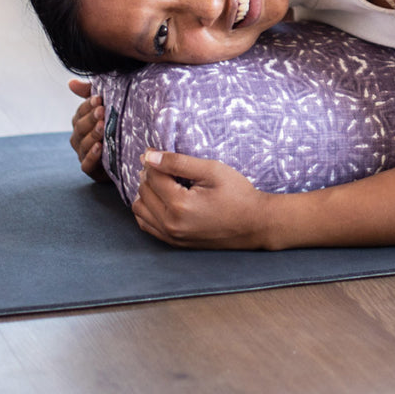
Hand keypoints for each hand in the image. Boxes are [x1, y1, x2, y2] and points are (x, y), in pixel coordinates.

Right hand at [68, 79, 109, 182]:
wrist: (130, 153)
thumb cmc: (117, 126)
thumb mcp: (109, 107)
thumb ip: (90, 94)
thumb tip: (71, 82)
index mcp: (82, 122)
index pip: (80, 112)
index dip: (88, 105)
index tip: (99, 99)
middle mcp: (79, 137)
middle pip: (80, 127)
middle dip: (91, 118)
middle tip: (103, 111)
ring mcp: (83, 153)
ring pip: (83, 144)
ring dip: (93, 135)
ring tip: (103, 128)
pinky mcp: (91, 169)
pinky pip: (87, 164)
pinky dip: (92, 156)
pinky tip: (99, 148)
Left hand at [132, 150, 272, 248]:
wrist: (254, 224)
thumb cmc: (237, 194)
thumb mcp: (212, 170)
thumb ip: (179, 163)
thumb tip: (150, 157)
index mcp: (179, 205)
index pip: (153, 177)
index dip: (152, 161)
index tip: (153, 151)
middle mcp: (170, 224)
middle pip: (144, 192)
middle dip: (149, 175)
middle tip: (162, 164)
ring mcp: (171, 236)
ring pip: (140, 210)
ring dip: (146, 192)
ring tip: (162, 181)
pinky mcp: (174, 243)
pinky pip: (146, 225)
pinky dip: (148, 209)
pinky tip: (161, 198)